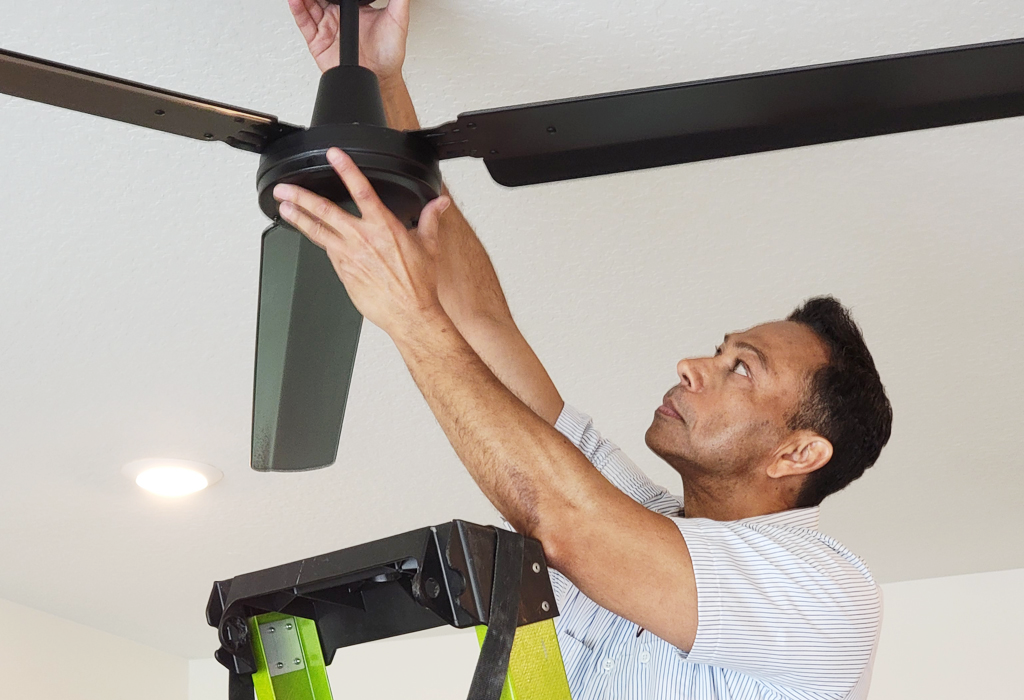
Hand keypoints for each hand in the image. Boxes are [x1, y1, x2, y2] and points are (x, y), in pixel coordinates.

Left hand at [272, 148, 450, 338]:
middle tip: (284, 189)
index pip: (361, 190)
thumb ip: (430, 219)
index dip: (346, 169)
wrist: (410, 313)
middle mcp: (362, 239)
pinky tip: (311, 237)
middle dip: (301, 197)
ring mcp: (349, 256)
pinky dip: (319, 242)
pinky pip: (328, 253)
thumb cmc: (419, 283)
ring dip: (298, 218)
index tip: (333, 155)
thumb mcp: (429, 245)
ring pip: (317, 232)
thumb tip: (440, 203)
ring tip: (284, 208)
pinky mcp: (343, 272)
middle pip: (324, 211)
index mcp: (384, 226)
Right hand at [287, 0, 410, 82]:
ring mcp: (327, 28)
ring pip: (309, 5)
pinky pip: (304, 23)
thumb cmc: (389, 53)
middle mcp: (338, 16)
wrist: (381, 78)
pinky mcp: (318, 41)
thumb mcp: (398, 19)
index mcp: (353, 8)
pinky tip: (295, 1)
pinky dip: (297, 10)